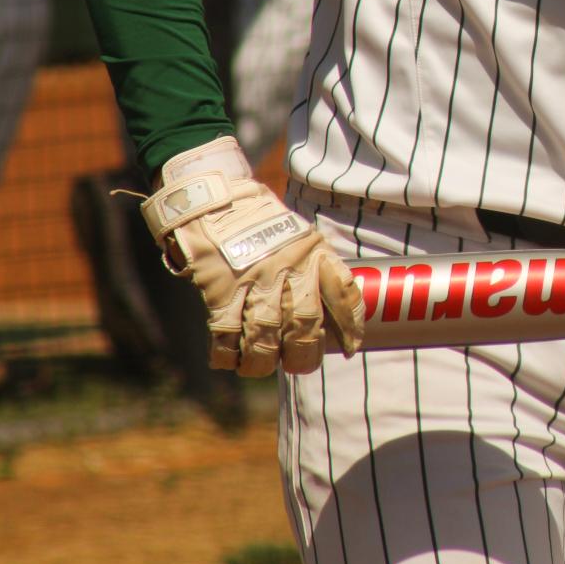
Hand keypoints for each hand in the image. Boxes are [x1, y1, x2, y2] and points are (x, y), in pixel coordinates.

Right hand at [141, 136, 364, 375]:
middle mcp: (287, 267)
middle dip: (305, 355)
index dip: (350, 325)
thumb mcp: (298, 234)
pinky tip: (230, 361)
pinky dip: (227, 355)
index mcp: (312, 251)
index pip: (342, 292)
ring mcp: (253, 279)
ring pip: (266, 336)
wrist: (213, 197)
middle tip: (299, 364)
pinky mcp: (220, 287)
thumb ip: (314, 266)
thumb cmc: (259, 221)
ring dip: (263, 362)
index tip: (351, 347)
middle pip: (305, 324)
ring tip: (260, 366)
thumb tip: (332, 312)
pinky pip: (226, 333)